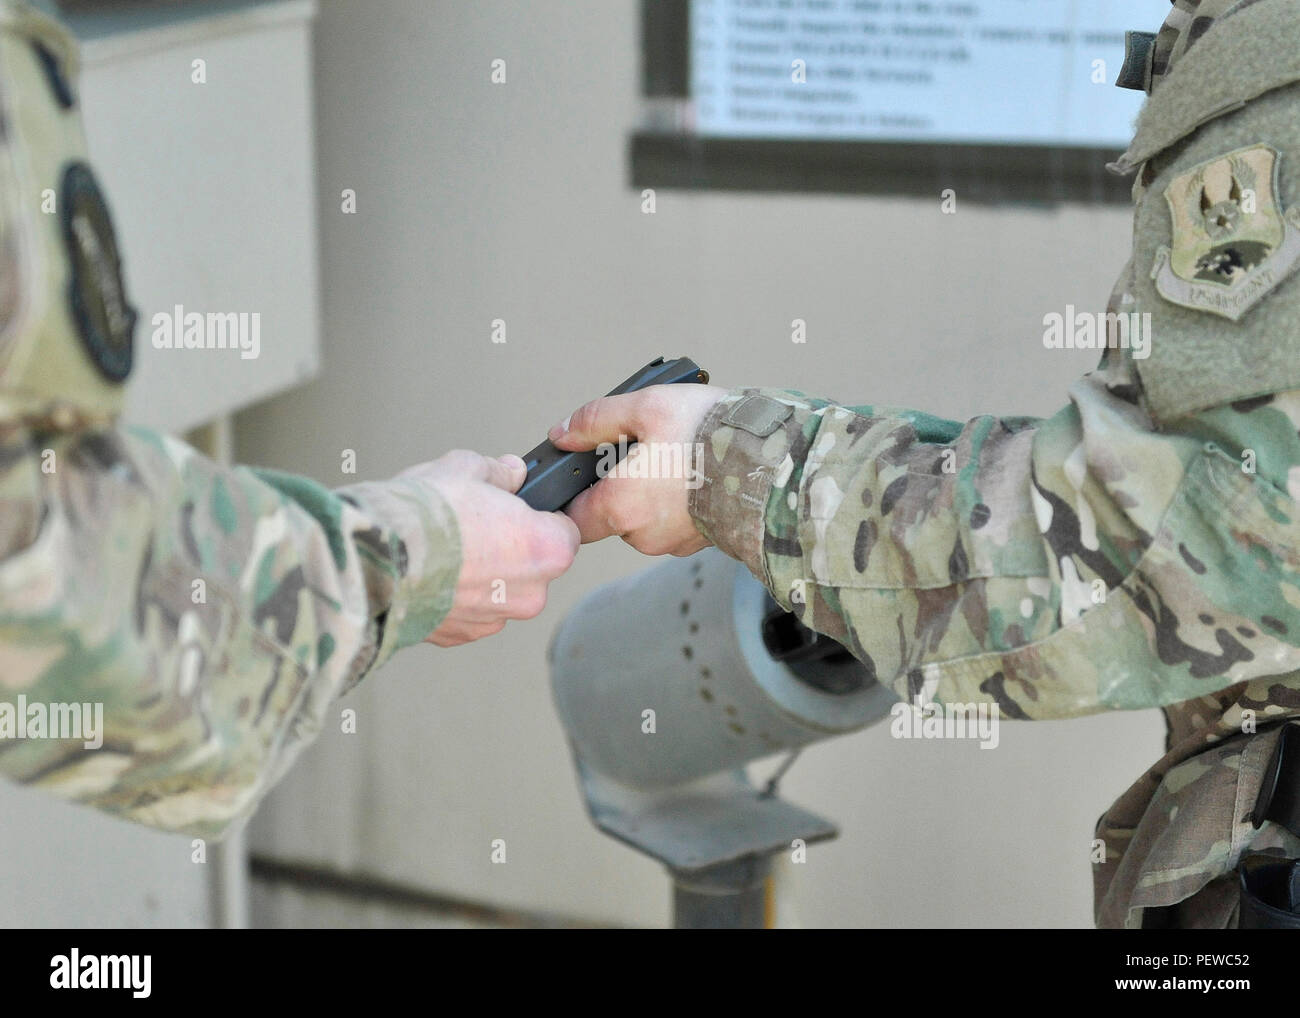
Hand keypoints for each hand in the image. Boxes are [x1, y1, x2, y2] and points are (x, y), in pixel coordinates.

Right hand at [409, 451, 579, 646]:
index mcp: (547, 549)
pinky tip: (431, 573)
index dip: (540, 518)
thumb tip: (511, 472)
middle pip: (533, 566)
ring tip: (445, 549)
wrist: (372, 559)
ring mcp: (495, 619)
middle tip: (474, 526)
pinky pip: (469, 611)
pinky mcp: (461, 636)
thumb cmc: (423, 516)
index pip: (565, 532)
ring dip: (482, 575)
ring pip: (500, 592)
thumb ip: (498, 472)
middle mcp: (531, 593)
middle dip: (510, 548)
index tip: (519, 510)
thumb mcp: (466, 468)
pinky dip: (454, 595)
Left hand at [549, 383, 728, 555]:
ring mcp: (673, 543)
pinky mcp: (700, 542)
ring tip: (675, 455)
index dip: (572, 495)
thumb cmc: (710, 435)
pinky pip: (675, 522)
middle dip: (619, 486)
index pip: (572, 519)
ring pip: (644, 518)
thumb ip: (595, 420)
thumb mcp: (646, 407)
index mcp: (619, 508)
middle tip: (642, 449)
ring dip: (651, 492)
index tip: (582, 473)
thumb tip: (562, 433)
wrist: (773, 463)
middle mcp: (642, 535)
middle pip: (610, 516)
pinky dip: (678, 501)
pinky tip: (695, 472)